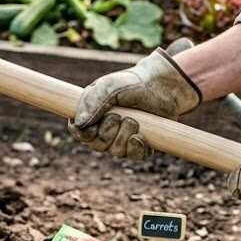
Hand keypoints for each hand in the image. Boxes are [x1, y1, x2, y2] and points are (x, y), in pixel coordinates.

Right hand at [70, 48, 202, 159]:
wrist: (161, 86)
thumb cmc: (131, 84)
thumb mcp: (109, 87)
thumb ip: (92, 102)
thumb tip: (79, 124)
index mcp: (92, 114)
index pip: (79, 133)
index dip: (83, 133)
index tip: (94, 125)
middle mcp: (105, 129)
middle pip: (97, 145)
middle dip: (107, 133)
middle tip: (119, 116)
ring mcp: (123, 138)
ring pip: (116, 151)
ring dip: (123, 137)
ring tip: (134, 120)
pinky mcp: (141, 145)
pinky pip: (134, 156)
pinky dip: (136, 148)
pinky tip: (140, 136)